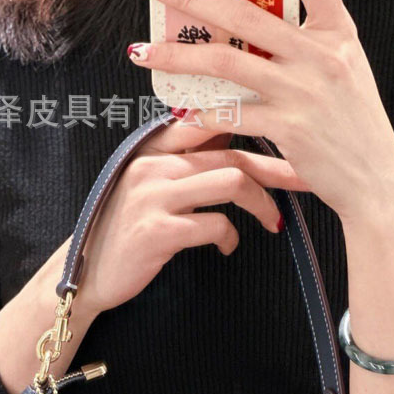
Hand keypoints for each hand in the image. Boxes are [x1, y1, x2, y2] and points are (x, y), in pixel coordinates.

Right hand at [76, 117, 308, 315]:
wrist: (87, 272)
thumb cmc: (127, 230)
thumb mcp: (152, 186)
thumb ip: (186, 163)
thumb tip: (234, 142)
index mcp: (155, 148)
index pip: (214, 122)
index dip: (258, 128)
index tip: (293, 137)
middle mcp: (154, 164)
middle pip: (232, 154)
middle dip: (276, 169)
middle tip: (306, 180)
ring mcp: (153, 196)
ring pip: (229, 181)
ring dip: (261, 204)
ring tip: (273, 221)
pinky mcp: (157, 231)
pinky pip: (214, 225)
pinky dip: (230, 238)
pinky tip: (227, 247)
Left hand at [131, 0, 393, 223]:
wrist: (375, 180)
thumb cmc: (354, 125)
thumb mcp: (345, 70)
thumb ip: (308, 43)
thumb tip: (255, 24)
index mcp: (338, 32)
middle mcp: (322, 56)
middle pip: (247, 14)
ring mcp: (305, 92)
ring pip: (227, 63)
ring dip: (178, 56)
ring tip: (144, 52)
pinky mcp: (290, 128)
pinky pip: (233, 114)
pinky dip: (202, 114)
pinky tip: (180, 113)